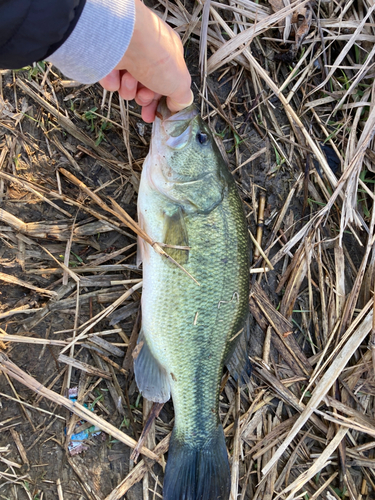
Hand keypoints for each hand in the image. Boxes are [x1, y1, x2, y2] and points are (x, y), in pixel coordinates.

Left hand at [99, 0, 192, 122]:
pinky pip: (112, 82)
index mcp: (169, 56)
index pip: (167, 84)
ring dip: (129, 89)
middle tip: (143, 98)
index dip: (162, 102)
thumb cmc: (156, 56)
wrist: (124, 39)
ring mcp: (128, 57)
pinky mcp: (109, 60)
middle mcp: (148, 55)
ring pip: (128, 88)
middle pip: (146, 89)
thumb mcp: (180, 83)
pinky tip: (117, 73)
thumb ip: (182, 98)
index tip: (158, 115)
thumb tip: (177, 107)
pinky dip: (114, 82)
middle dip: (144, 98)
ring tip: (130, 78)